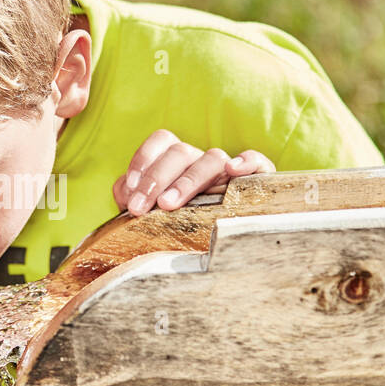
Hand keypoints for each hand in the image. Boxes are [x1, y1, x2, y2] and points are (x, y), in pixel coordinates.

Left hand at [113, 131, 275, 214]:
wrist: (216, 244)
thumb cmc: (175, 225)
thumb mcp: (150, 211)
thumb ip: (131, 196)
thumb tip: (126, 191)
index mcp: (177, 159)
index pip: (161, 141)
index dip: (143, 160)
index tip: (130, 191)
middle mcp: (201, 160)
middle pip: (181, 152)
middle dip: (155, 179)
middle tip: (139, 209)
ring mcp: (228, 170)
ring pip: (212, 158)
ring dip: (187, 180)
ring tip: (168, 204)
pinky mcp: (256, 181)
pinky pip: (258, 162)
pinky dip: (247, 161)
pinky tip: (232, 169)